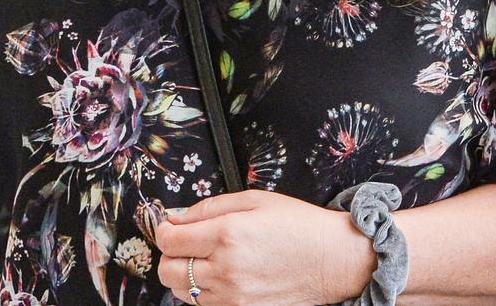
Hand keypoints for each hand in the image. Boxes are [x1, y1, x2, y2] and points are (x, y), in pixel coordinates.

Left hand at [156, 189, 375, 305]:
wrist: (331, 259)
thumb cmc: (298, 225)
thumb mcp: (254, 200)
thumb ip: (210, 207)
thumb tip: (178, 216)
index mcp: (227, 234)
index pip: (170, 240)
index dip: (164, 230)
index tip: (170, 225)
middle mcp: (226, 269)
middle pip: (167, 270)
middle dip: (169, 253)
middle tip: (184, 241)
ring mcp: (232, 296)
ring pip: (181, 291)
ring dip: (184, 273)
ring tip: (204, 258)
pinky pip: (203, 305)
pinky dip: (202, 291)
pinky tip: (219, 274)